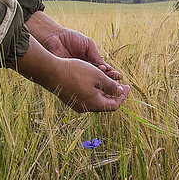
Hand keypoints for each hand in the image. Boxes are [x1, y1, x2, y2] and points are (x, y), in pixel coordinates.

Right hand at [15, 36, 129, 112]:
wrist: (50, 71)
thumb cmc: (75, 72)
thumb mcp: (98, 76)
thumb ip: (110, 86)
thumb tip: (119, 91)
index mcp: (94, 103)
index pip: (114, 105)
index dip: (122, 96)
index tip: (128, 86)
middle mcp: (85, 107)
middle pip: (105, 103)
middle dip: (114, 93)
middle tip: (120, 84)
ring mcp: (76, 104)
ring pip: (95, 100)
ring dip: (104, 91)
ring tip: (108, 80)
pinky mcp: (70, 99)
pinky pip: (86, 97)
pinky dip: (94, 90)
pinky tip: (95, 80)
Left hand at [26, 11, 121, 79]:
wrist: (54, 37)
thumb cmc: (71, 38)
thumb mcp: (88, 45)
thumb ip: (97, 56)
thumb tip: (106, 68)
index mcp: (90, 61)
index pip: (103, 70)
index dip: (111, 74)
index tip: (119, 77)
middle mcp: (84, 69)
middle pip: (98, 78)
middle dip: (108, 81)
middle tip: (117, 85)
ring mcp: (76, 73)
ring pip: (90, 82)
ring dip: (100, 85)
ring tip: (109, 87)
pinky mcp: (69, 76)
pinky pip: (80, 82)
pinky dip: (88, 84)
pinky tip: (95, 85)